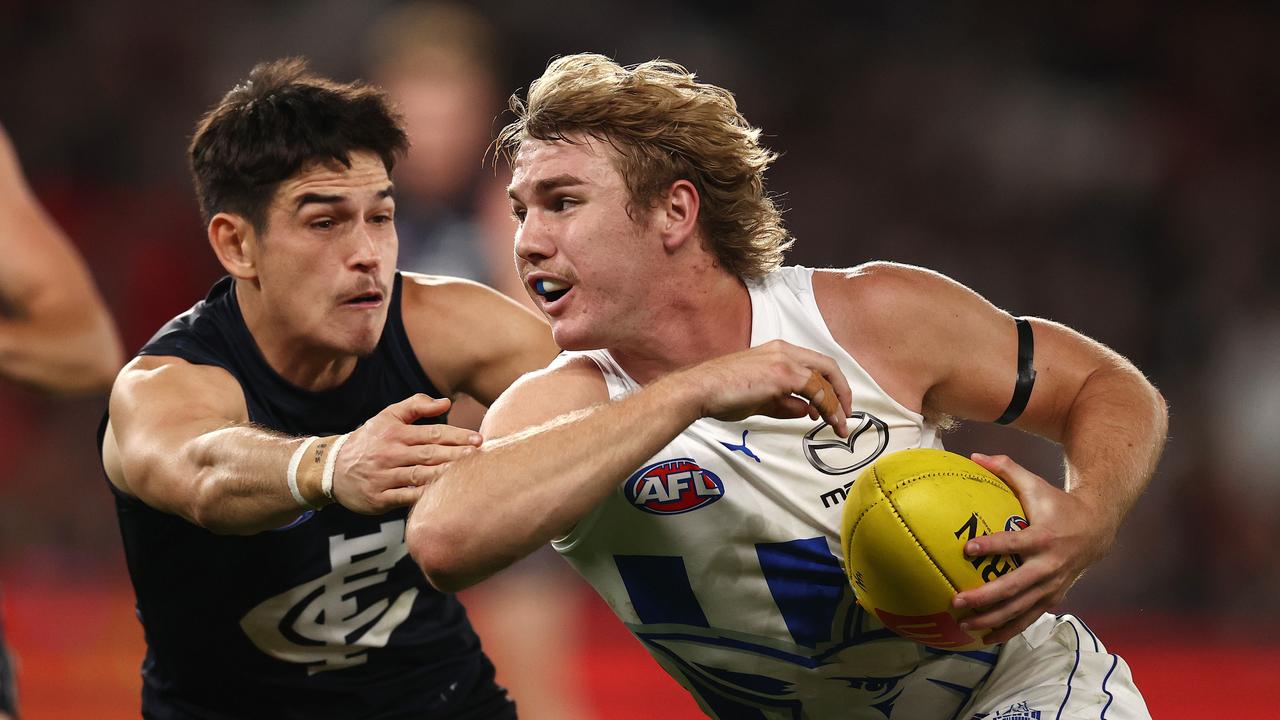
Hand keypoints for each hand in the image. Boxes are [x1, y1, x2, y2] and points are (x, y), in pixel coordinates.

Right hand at [331, 394, 482, 513]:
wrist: (331, 468)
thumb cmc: (369, 440)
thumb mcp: (387, 417)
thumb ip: (416, 405)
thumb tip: (446, 403)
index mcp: (395, 433)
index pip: (432, 433)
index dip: (456, 436)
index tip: (479, 439)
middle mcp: (389, 454)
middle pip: (429, 454)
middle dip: (456, 455)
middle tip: (480, 456)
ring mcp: (383, 477)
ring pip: (419, 476)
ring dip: (444, 475)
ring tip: (467, 475)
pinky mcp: (378, 498)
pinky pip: (405, 498)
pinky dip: (423, 497)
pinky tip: (443, 497)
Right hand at [675, 340, 852, 435]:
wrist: (701, 389)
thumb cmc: (722, 394)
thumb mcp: (761, 400)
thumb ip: (786, 404)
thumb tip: (809, 411)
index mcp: (777, 351)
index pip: (814, 365)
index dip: (830, 385)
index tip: (833, 407)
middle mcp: (784, 351)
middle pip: (827, 366)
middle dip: (842, 391)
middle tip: (846, 414)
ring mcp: (784, 361)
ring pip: (824, 379)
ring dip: (836, 404)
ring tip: (840, 426)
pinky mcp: (782, 375)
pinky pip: (815, 390)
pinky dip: (827, 406)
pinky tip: (828, 421)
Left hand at [951, 453, 1117, 643]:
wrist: (1097, 527)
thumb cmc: (1057, 503)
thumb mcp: (1035, 483)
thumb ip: (1005, 469)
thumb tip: (973, 456)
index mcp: (1044, 537)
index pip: (1015, 543)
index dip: (993, 546)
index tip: (968, 549)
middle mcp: (1050, 565)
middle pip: (1015, 586)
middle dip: (986, 597)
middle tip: (957, 602)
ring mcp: (1053, 585)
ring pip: (1021, 608)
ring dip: (993, 620)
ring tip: (965, 626)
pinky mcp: (1053, 597)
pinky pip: (1029, 617)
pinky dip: (1009, 629)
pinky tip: (986, 638)